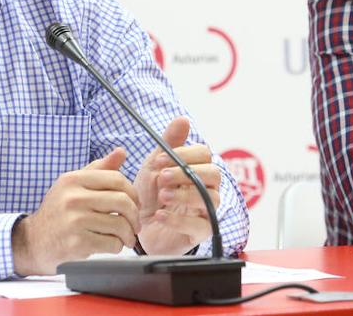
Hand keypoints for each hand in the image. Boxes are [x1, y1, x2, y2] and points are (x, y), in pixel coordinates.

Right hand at [11, 148, 139, 274]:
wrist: (33, 241)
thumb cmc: (58, 212)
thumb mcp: (73, 185)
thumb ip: (99, 169)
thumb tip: (121, 152)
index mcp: (73, 180)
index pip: (116, 179)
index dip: (132, 192)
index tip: (134, 204)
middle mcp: (73, 198)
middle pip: (122, 201)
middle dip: (134, 215)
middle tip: (134, 224)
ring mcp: (74, 221)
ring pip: (119, 224)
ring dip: (128, 234)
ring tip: (125, 237)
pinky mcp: (77, 243)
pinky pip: (111, 243)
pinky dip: (117, 246)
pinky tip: (112, 245)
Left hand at [134, 117, 220, 254]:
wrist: (139, 225)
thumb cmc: (151, 194)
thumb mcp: (155, 166)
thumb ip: (169, 143)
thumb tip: (183, 119)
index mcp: (198, 169)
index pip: (204, 155)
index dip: (184, 155)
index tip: (159, 161)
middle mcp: (208, 188)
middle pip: (213, 175)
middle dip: (186, 174)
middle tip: (162, 178)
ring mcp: (206, 211)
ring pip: (209, 199)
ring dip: (184, 196)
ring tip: (162, 196)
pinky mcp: (200, 233)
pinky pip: (200, 226)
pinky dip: (178, 220)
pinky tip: (160, 215)